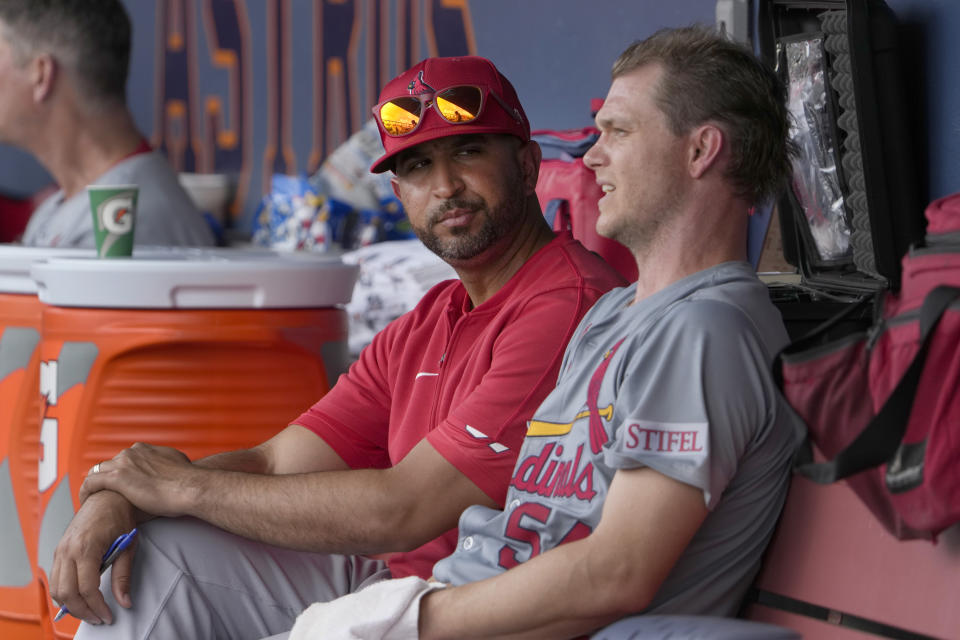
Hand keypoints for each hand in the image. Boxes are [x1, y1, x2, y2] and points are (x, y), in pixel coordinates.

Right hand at [49, 491, 137, 624]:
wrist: (107, 496)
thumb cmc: (120, 516)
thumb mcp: (128, 545)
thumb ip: (123, 575)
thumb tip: (124, 601)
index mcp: (86, 547)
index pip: (87, 588)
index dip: (97, 606)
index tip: (108, 616)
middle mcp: (68, 549)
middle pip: (67, 593)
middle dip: (83, 611)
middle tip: (99, 618)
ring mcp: (60, 549)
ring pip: (56, 588)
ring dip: (71, 605)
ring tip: (90, 611)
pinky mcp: (59, 550)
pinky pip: (55, 578)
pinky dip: (64, 592)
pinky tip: (80, 598)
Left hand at [80, 443, 194, 516]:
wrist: (190, 487)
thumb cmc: (188, 482)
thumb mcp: (179, 465)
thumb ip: (168, 464)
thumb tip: (172, 469)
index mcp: (147, 449)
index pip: (127, 458)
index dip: (124, 471)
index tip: (125, 483)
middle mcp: (133, 452)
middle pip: (111, 463)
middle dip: (109, 478)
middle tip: (109, 494)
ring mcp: (124, 463)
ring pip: (98, 471)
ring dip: (95, 484)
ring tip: (94, 498)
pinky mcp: (117, 477)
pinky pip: (91, 482)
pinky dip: (86, 491)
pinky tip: (85, 500)